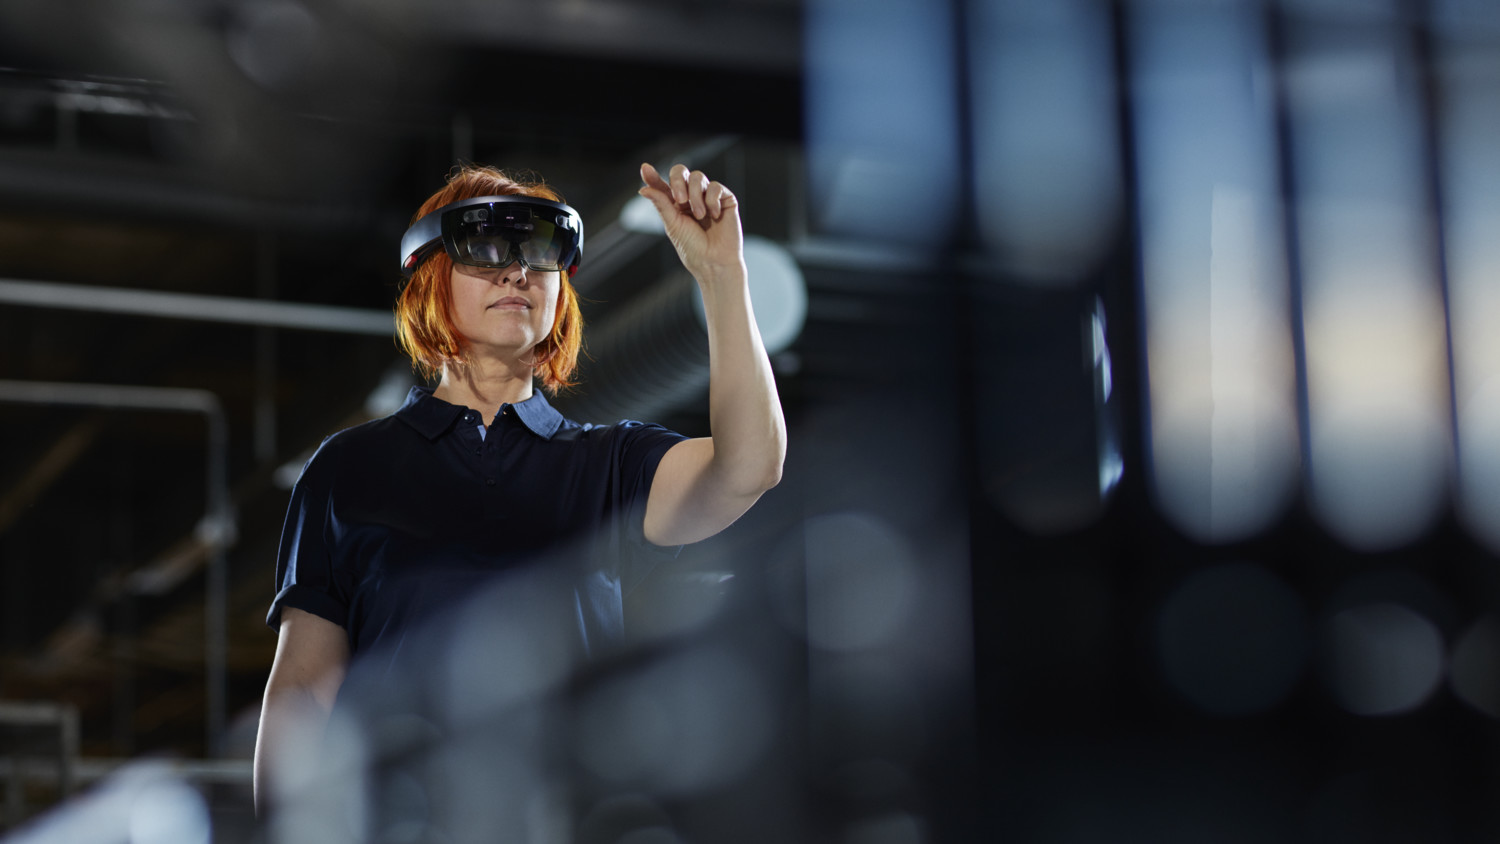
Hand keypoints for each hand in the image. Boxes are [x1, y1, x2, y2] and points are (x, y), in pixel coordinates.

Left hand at [638, 162, 744, 282]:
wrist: (715, 262)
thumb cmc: (693, 248)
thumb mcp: (673, 225)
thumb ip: (661, 204)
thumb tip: (643, 189)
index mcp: (675, 204)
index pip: (662, 185)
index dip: (653, 176)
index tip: (645, 169)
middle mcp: (691, 197)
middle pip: (681, 172)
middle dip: (678, 182)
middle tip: (680, 200)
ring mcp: (708, 197)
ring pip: (698, 177)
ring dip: (696, 196)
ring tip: (700, 215)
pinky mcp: (725, 199)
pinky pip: (715, 187)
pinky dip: (712, 200)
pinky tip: (715, 216)